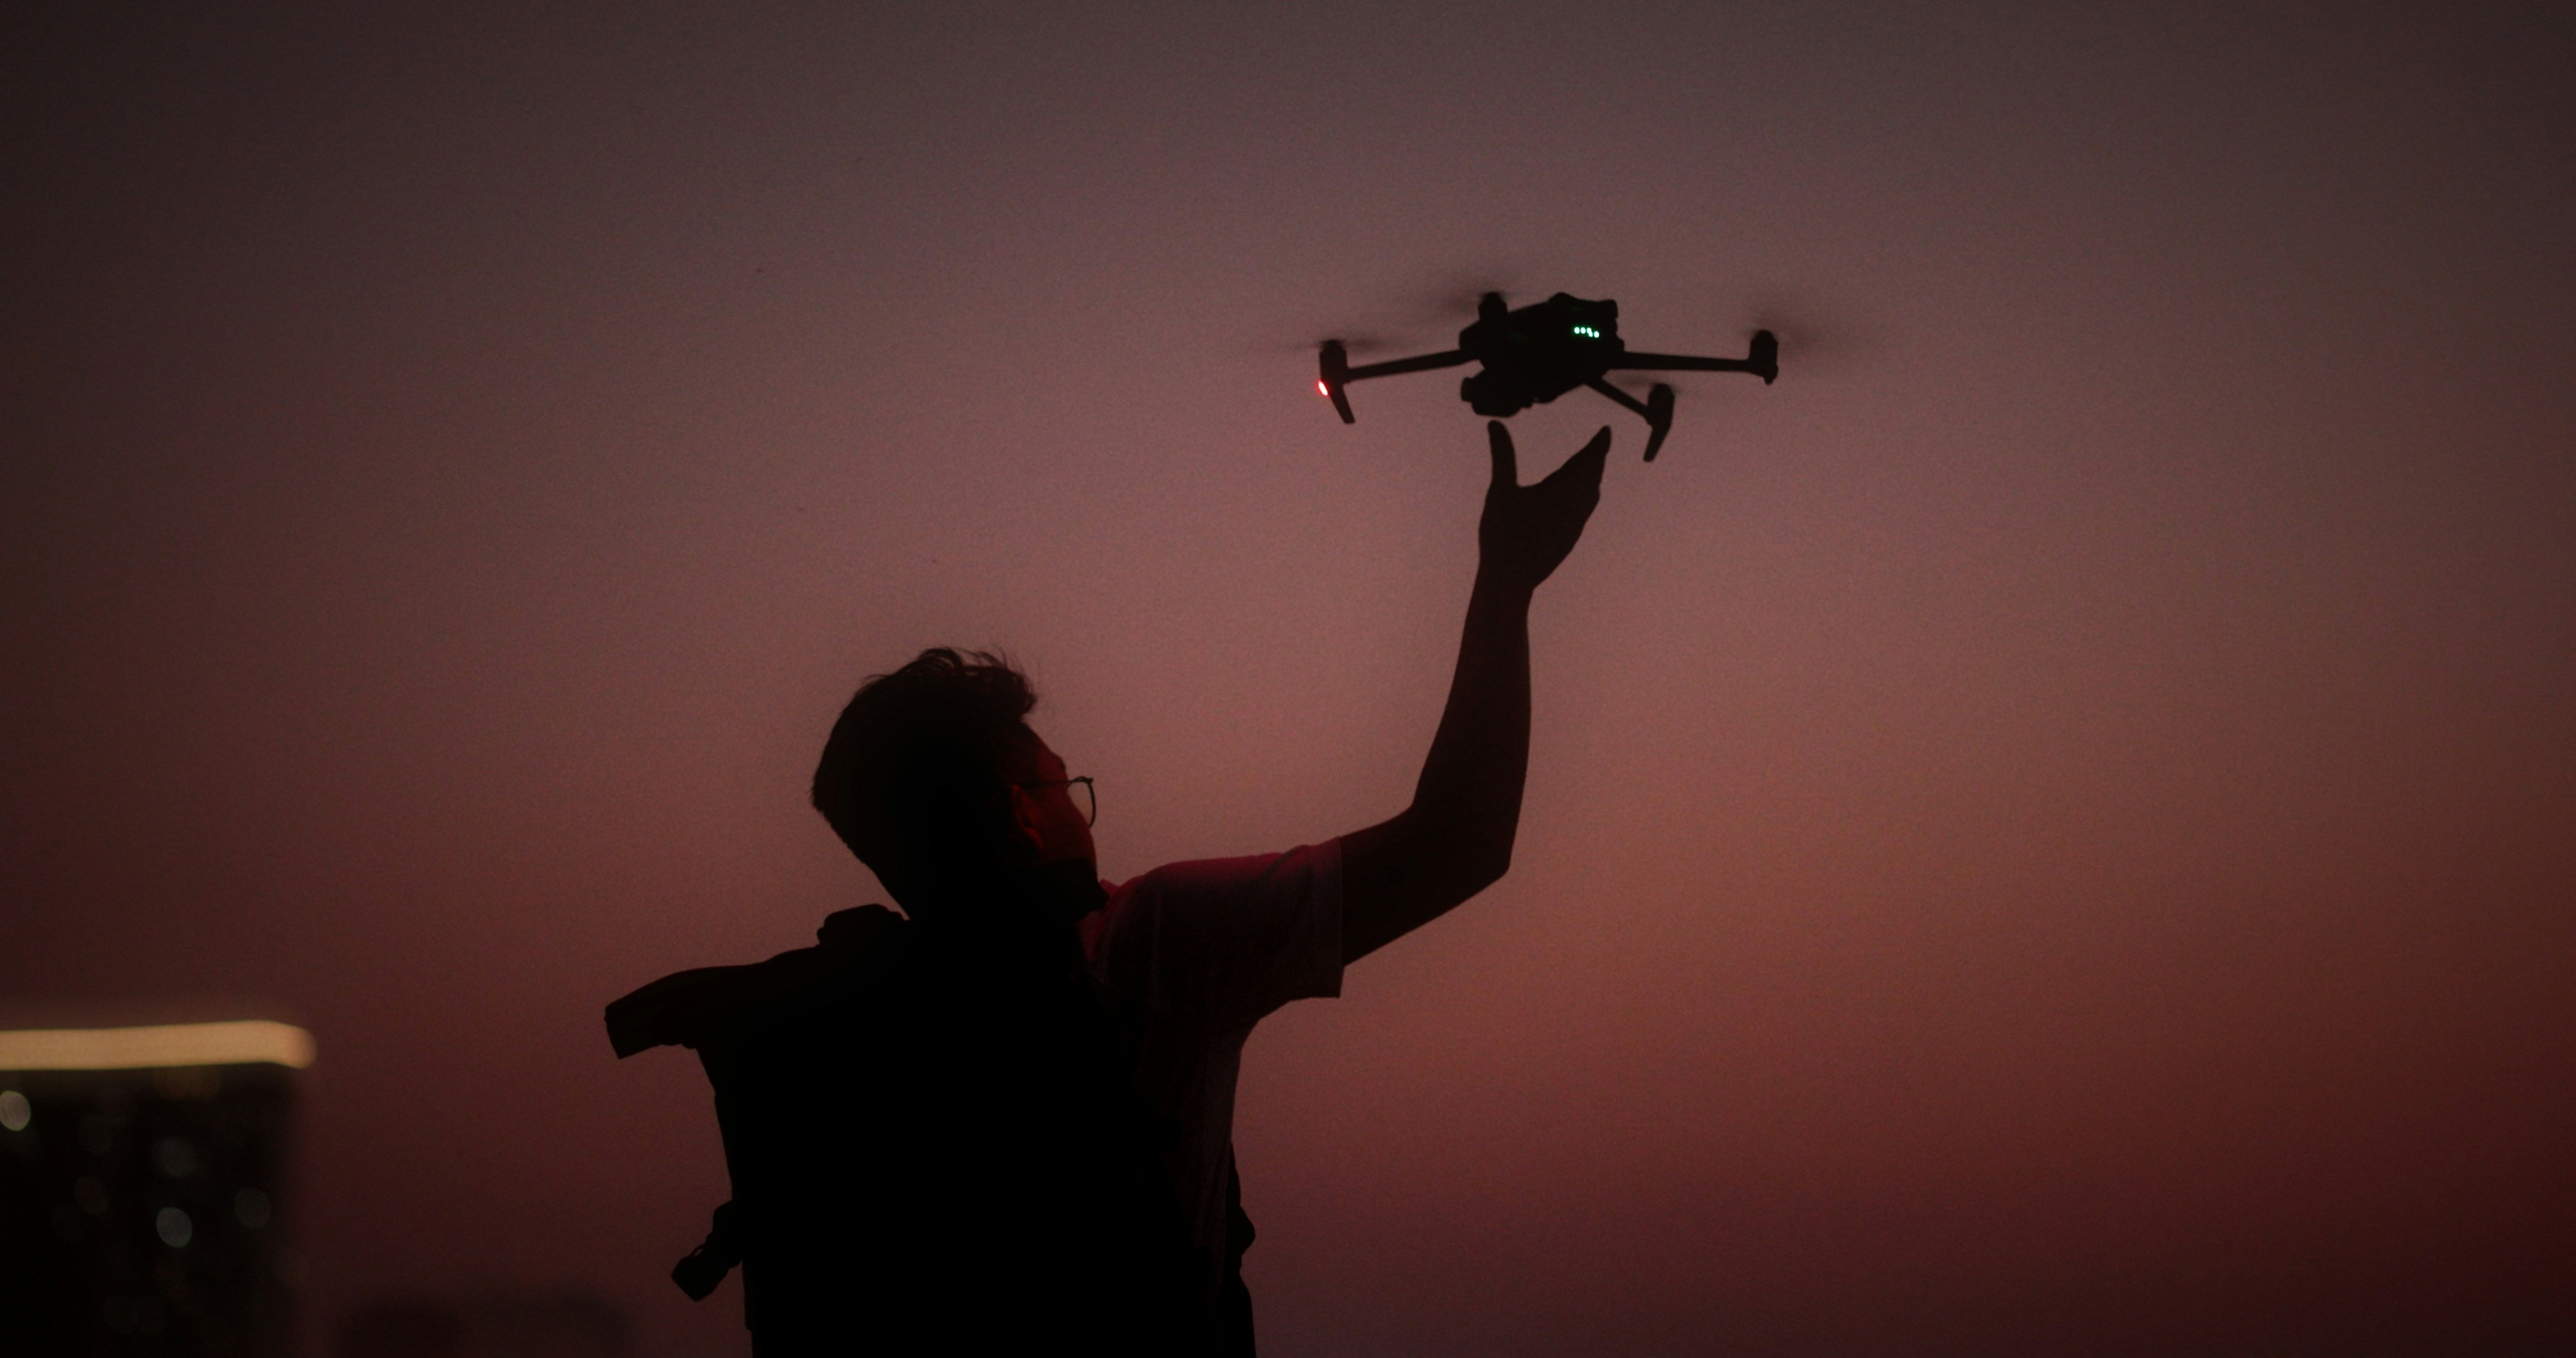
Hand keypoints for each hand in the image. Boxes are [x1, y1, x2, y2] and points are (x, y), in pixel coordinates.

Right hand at [1478, 421, 1609, 592]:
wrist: (1510, 578)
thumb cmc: (1502, 533)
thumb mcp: (1500, 490)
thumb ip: (1501, 455)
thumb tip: (1495, 425)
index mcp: (1562, 489)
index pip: (1588, 459)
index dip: (1598, 443)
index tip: (1606, 431)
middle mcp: (1576, 506)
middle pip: (1594, 475)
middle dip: (1598, 456)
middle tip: (1601, 442)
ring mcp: (1576, 524)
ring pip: (1593, 494)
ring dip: (1594, 475)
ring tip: (1593, 464)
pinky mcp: (1571, 538)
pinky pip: (1586, 509)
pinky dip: (1588, 494)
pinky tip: (1579, 497)